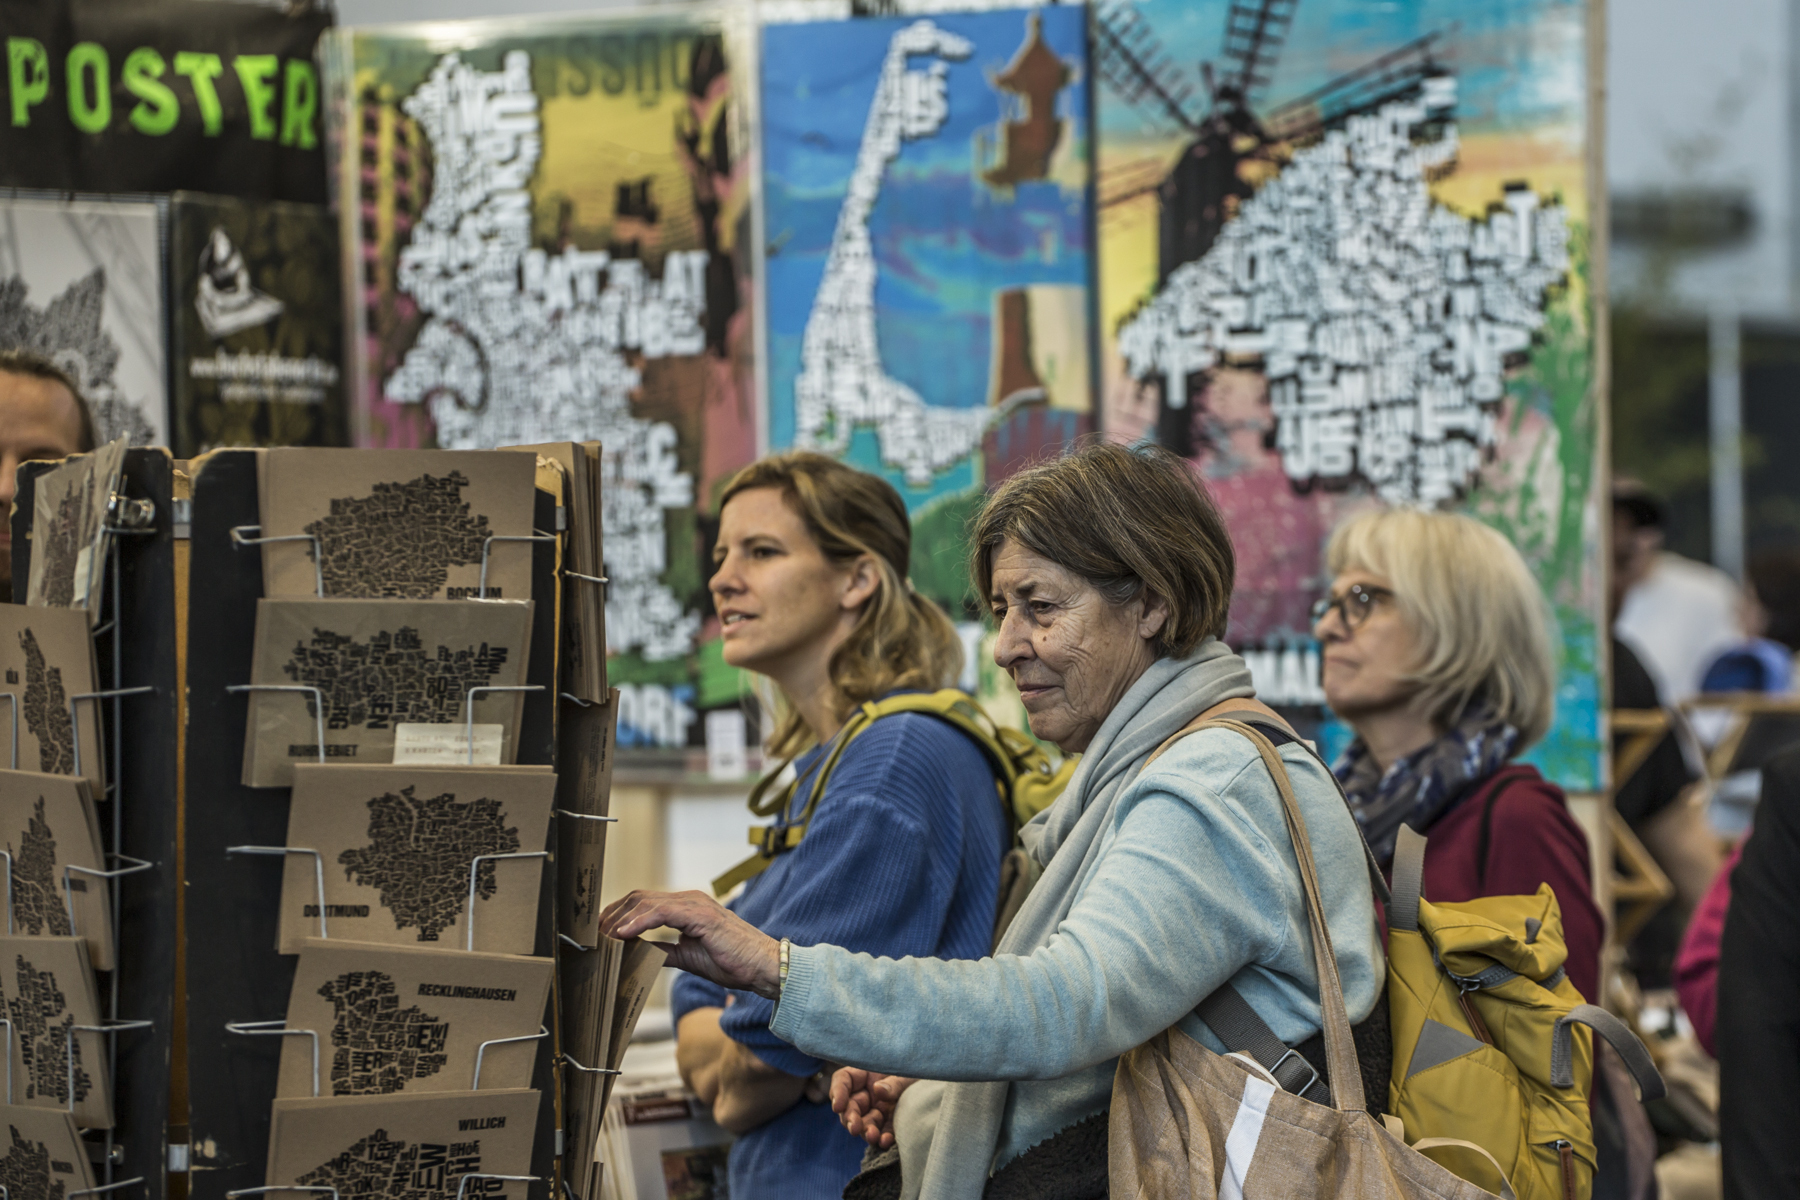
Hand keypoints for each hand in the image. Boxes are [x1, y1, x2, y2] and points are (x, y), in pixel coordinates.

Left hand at [600, 889, 781, 998]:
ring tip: (603, 936)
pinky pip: (662, 913)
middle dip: (613, 914)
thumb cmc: (733, 962)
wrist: (763, 966)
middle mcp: (689, 900)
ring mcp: (695, 905)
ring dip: (621, 919)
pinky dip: (639, 922)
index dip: (619, 914)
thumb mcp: (689, 957)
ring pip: (647, 902)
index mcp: (686, 908)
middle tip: (594, 935)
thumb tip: (639, 953)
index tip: (601, 931)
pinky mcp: (701, 915)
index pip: (644, 903)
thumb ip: (665, 951)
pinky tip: (624, 934)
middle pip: (639, 898)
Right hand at [830, 1068, 916, 1148]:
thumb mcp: (908, 1072)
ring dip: (866, 1131)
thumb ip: (893, 1082)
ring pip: (865, 1122)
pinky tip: (885, 1141)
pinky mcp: (891, 1123)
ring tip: (872, 1136)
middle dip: (850, 1118)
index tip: (838, 1106)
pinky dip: (882, 1138)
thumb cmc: (921, 1069)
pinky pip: (882, 1132)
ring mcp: (879, 1108)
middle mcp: (870, 1092)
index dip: (838, 1092)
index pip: (844, 1080)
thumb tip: (878, 1090)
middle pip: (851, 1106)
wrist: (942, 1081)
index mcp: (868, 1073)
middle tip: (854, 1128)